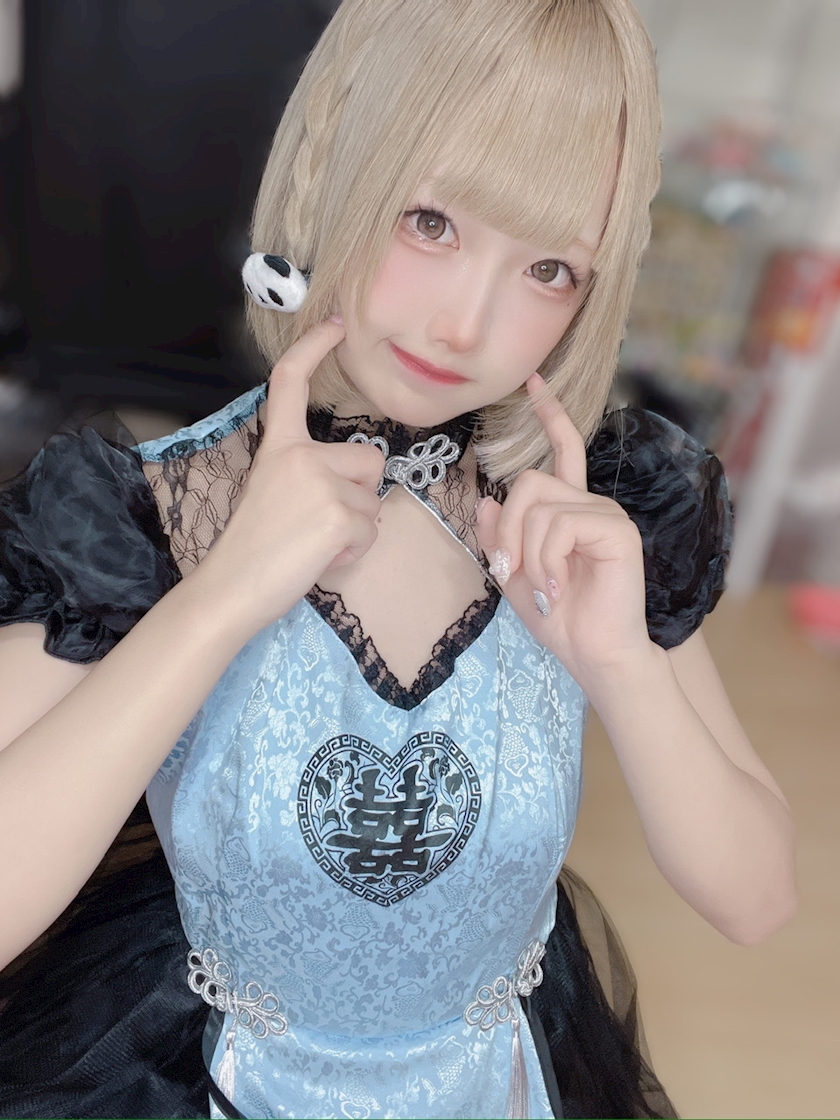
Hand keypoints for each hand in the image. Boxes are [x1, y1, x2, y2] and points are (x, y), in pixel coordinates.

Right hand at [194, 319, 384, 632]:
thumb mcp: (274, 493)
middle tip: (319, 523)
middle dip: (359, 493)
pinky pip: (371, 531)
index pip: (291, 382)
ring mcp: (320, 482)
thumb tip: (351, 482)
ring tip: (315, 544)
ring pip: (373, 500)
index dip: (314, 348)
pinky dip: (354, 552)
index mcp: (278, 446)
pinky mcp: (339, 513)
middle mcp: (300, 454)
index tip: (334, 324)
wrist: (232, 588)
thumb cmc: (251, 549)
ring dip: (355, 527)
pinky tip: (320, 558)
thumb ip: (309, 474)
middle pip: (368, 457)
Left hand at [475, 374, 652, 687]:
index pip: (562, 450)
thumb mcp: (514, 575)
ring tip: (542, 587)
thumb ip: (501, 537)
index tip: (532, 382)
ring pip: (539, 505)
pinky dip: (546, 560)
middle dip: (507, 529)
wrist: (594, 655)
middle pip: (529, 481)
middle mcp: (590, 503)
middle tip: (509, 570)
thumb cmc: (560, 619)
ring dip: (526, 553)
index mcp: (569, 510)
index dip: (549, 415)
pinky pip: (560, 524)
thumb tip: (490, 499)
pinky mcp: (617, 529)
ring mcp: (606, 513)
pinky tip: (557, 586)